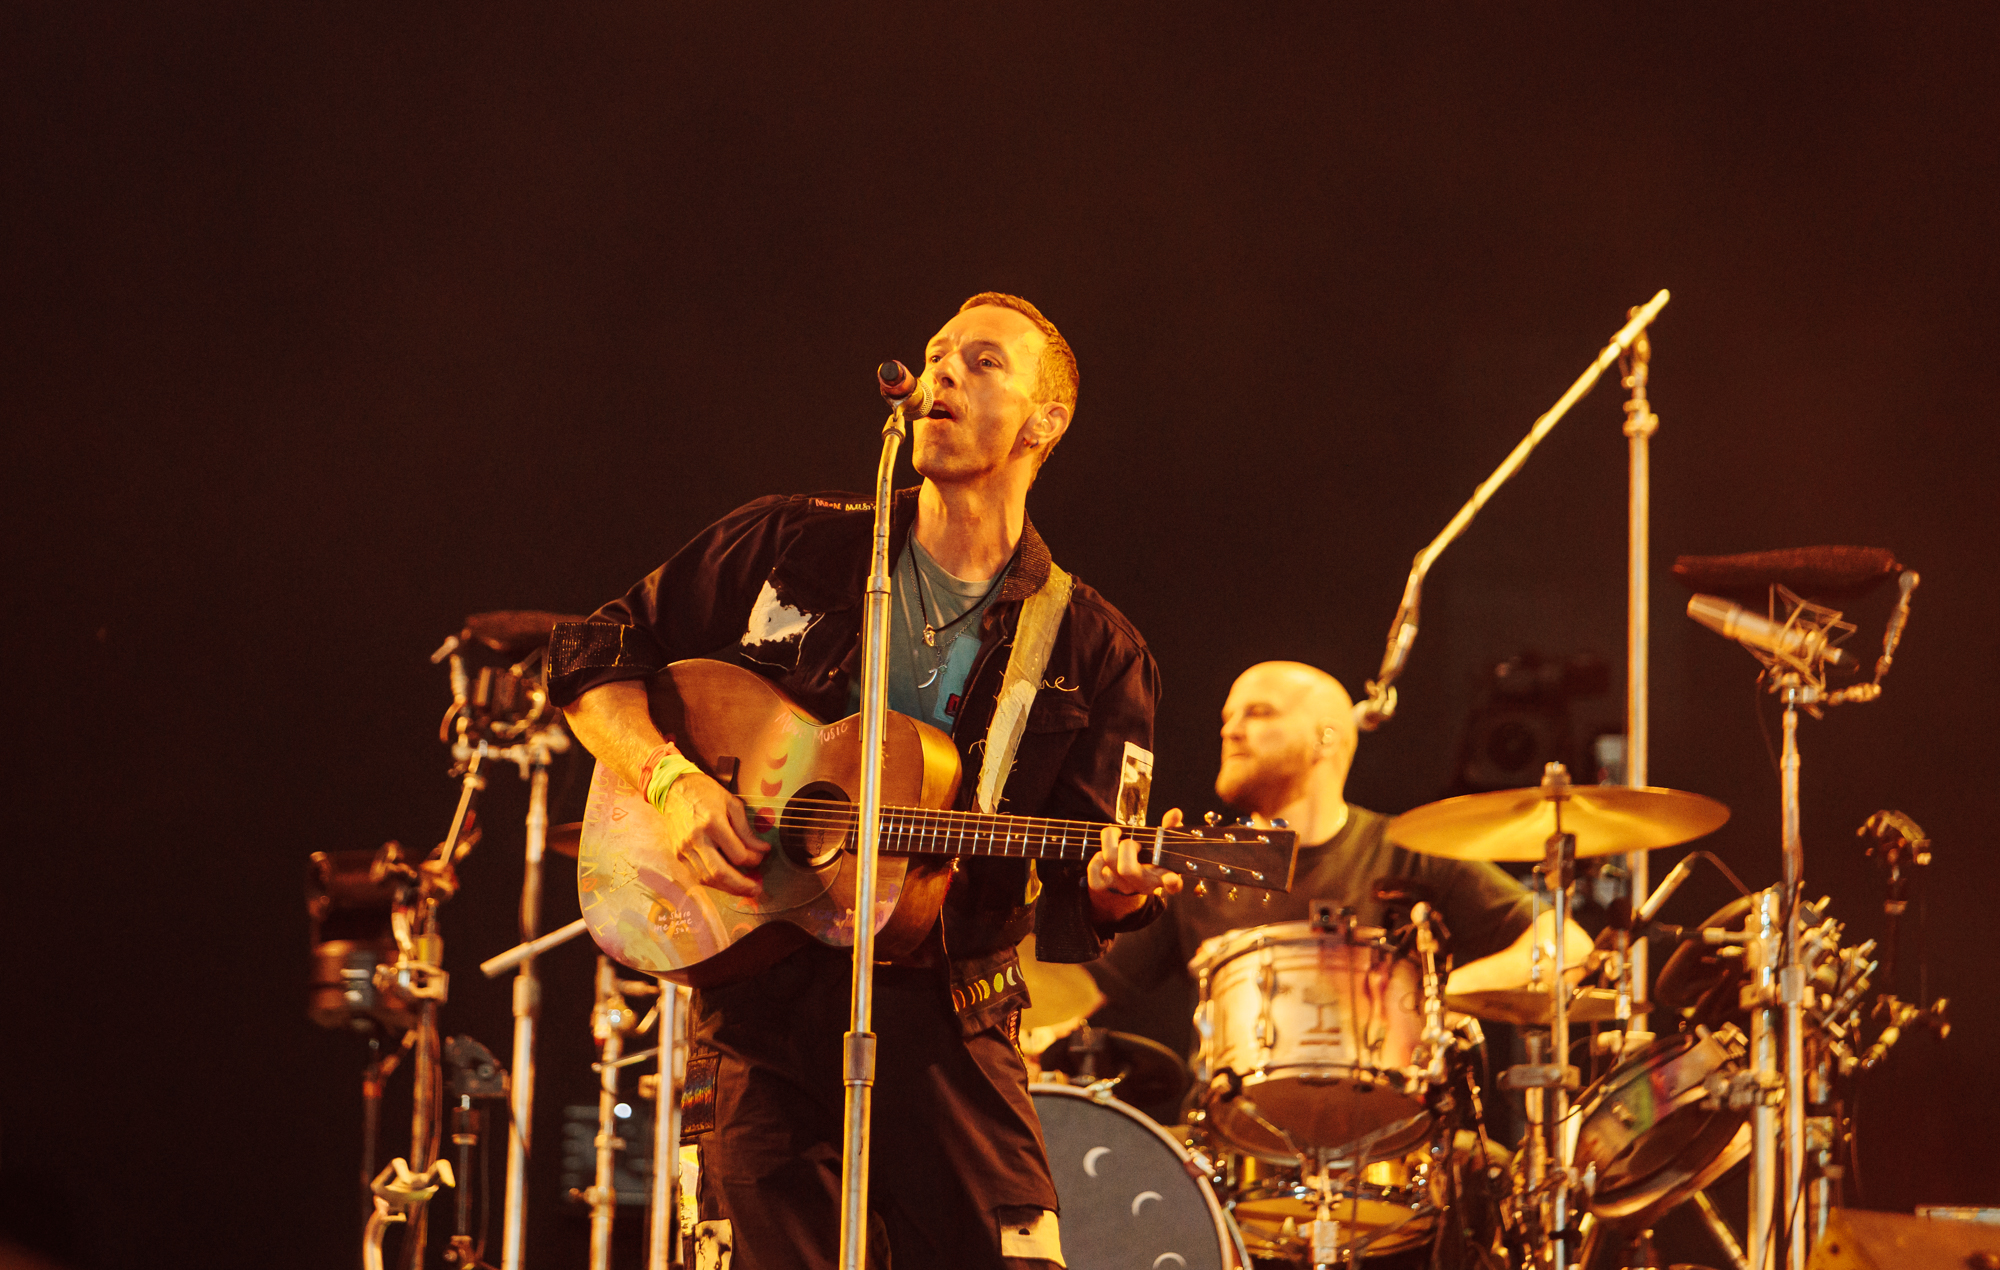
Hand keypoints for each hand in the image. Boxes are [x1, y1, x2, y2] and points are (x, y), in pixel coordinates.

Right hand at [658, 772, 768, 896]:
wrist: (673, 788)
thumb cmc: (705, 793)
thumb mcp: (732, 804)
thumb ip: (746, 830)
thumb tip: (762, 849)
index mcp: (712, 823)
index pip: (737, 854)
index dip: (753, 860)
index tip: (762, 857)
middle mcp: (696, 839)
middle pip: (720, 873)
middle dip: (741, 886)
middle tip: (756, 890)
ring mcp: (684, 849)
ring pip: (707, 879)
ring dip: (727, 888)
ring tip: (743, 888)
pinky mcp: (677, 854)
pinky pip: (696, 876)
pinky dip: (712, 882)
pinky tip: (724, 882)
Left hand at [1087, 807, 1185, 922]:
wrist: (1135, 879)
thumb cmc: (1152, 856)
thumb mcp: (1163, 844)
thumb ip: (1170, 828)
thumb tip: (1175, 813)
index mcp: (1162, 875)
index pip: (1172, 884)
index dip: (1171, 882)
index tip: (1171, 878)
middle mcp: (1143, 883)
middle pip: (1127, 869)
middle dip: (1126, 847)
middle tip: (1133, 842)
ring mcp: (1124, 886)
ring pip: (1109, 867)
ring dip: (1109, 845)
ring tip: (1117, 835)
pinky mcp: (1107, 886)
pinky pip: (1094, 881)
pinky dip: (1095, 863)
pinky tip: (1101, 852)